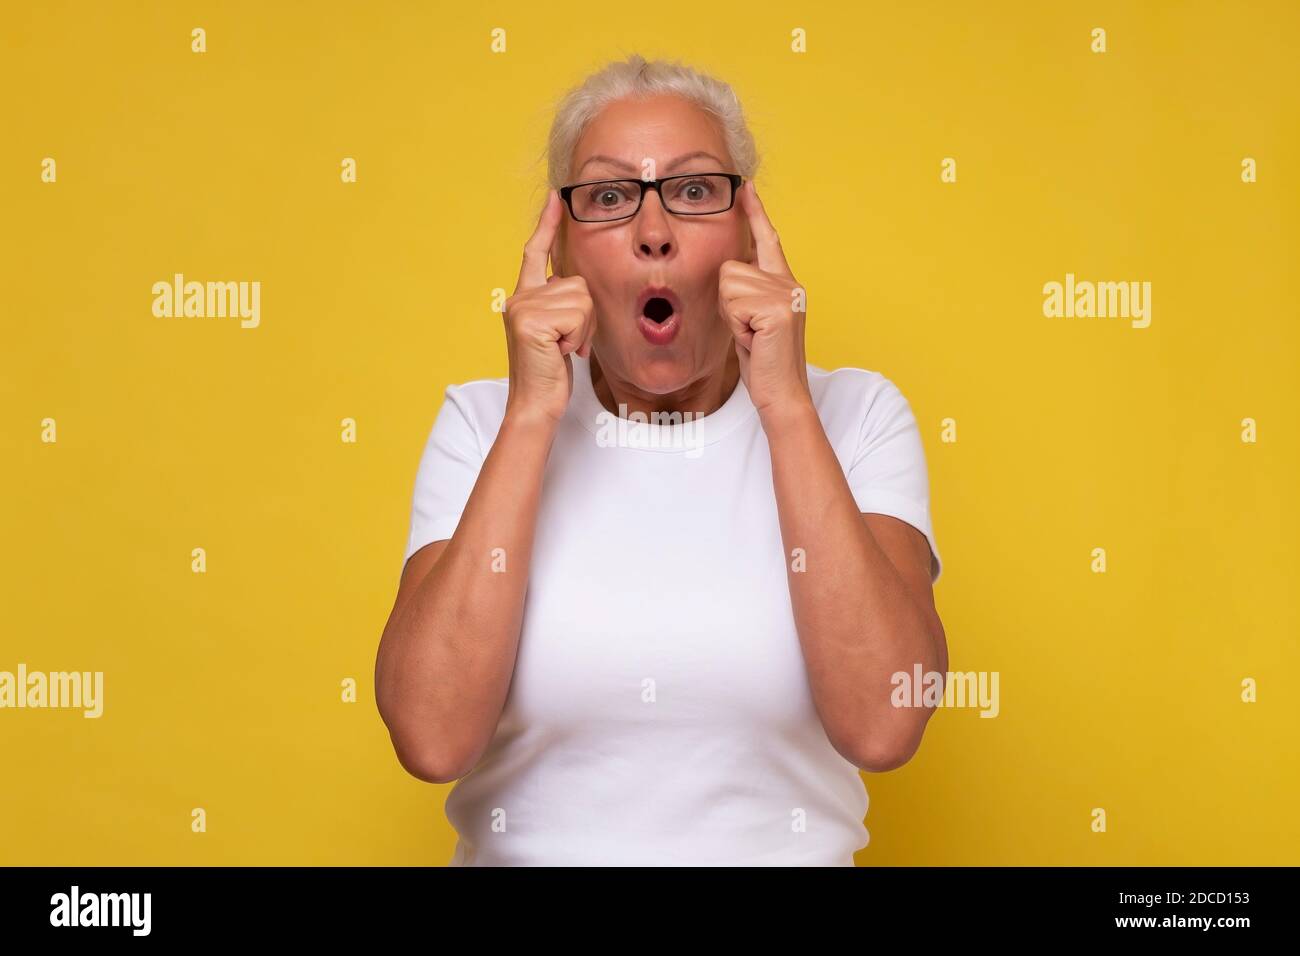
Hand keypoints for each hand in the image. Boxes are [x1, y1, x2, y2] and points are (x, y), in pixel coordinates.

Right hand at [502, 189, 596, 425]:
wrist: (535, 404)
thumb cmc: (551, 373)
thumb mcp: (558, 332)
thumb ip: (561, 305)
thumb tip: (577, 287)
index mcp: (524, 297)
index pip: (535, 253)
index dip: (547, 225)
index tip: (555, 199)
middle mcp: (519, 297)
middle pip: (578, 283)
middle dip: (585, 318)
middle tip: (567, 344)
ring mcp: (522, 307)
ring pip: (582, 299)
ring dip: (583, 330)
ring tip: (563, 349)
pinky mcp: (530, 321)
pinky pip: (578, 315)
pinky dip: (578, 337)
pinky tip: (561, 352)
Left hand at [717, 180, 811, 419]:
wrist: (782, 394)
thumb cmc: (764, 362)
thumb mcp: (751, 320)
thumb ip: (747, 293)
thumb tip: (730, 272)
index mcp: (785, 282)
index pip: (767, 239)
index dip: (755, 212)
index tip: (745, 187)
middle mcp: (789, 282)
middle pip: (730, 268)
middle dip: (728, 304)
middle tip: (749, 331)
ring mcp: (787, 293)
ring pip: (728, 285)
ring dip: (731, 316)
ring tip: (752, 336)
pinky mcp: (778, 308)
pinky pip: (733, 303)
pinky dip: (737, 326)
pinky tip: (755, 340)